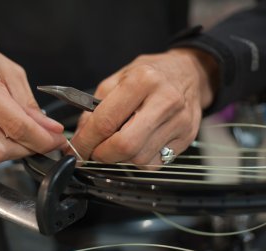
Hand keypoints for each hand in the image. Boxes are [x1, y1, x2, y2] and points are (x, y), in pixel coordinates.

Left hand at [70, 48, 217, 165]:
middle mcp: (164, 101)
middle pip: (125, 145)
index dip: (85, 141)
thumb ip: (95, 106)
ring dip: (121, 158)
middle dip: (103, 154)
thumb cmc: (151, 74)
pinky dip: (139, 160)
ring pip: (139, 159)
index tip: (75, 150)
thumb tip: (81, 136)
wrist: (190, 72)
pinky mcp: (187, 137)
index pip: (106, 121)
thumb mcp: (119, 78)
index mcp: (142, 81)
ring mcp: (179, 121)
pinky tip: (139, 144)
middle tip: (95, 151)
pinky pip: (155, 163)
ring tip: (118, 142)